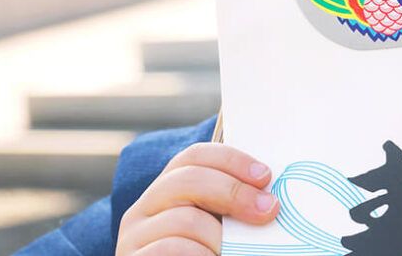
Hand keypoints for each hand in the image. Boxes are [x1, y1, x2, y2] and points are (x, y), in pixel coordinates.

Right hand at [116, 143, 278, 254]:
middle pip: (188, 179)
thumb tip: (267, 196)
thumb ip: (231, 209)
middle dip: (234, 192)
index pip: (194, 156)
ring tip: (229, 252)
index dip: (231, 160)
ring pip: (186, 220)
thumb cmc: (207, 254)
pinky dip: (202, 255)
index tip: (265, 176)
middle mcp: (143, 209)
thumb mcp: (216, 229)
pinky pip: (172, 249)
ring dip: (219, 239)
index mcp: (166, 192)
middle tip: (267, 211)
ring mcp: (134, 237)